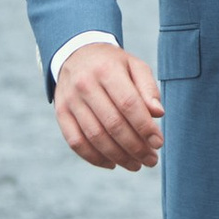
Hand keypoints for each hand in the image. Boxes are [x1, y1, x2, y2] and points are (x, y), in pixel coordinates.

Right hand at [52, 41, 163, 170]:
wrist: (76, 54)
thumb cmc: (113, 65)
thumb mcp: (134, 66)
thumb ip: (148, 88)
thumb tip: (158, 113)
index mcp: (107, 70)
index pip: (128, 104)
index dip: (145, 127)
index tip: (158, 143)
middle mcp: (85, 85)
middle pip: (112, 124)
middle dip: (135, 147)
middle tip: (151, 160)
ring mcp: (70, 100)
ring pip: (95, 137)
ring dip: (118, 156)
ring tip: (136, 165)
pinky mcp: (60, 113)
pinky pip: (76, 142)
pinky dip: (94, 158)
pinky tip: (112, 163)